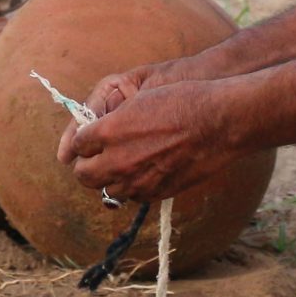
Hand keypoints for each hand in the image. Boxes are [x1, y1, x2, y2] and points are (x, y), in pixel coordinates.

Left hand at [58, 80, 237, 204]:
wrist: (217, 122)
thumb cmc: (182, 102)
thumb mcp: (139, 100)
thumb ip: (113, 121)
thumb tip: (98, 133)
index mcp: (109, 132)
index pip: (78, 145)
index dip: (81, 143)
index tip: (87, 141)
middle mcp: (118, 160)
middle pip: (84, 176)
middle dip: (86, 167)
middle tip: (95, 159)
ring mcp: (138, 180)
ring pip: (108, 191)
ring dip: (111, 180)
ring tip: (123, 166)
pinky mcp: (157, 193)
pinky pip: (135, 196)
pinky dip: (135, 187)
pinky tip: (146, 172)